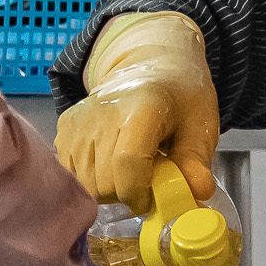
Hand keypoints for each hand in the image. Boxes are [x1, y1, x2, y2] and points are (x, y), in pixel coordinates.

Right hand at [57, 11, 219, 206]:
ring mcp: (79, 119)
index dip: (138, 193)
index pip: (128, 163)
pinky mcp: (65, 126)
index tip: (150, 200)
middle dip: (125, 194)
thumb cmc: (179, 99)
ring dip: (107, 190)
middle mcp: (103, 111)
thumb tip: (195, 192)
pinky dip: (90, 179)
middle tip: (144, 184)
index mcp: (143, 107)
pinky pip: (71, 172)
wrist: (151, 65)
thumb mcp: (200, 127)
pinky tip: (109, 165)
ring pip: (85, 182)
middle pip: (104, 180)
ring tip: (127, 173)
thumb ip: (196, 162)